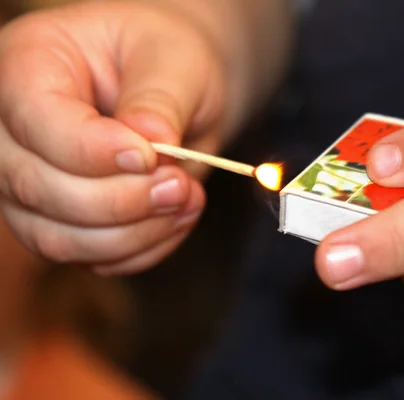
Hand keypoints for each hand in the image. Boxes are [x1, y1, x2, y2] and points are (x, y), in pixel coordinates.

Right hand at [0, 1, 226, 273]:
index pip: (39, 122)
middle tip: (179, 186)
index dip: (95, 152)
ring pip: (57, 238)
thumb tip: (151, 142)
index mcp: (29, 65)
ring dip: (134, 234)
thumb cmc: (166, 60)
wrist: (174, 87)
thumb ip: (160, 99)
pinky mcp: (60, 220)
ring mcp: (29, 182)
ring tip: (186, 202)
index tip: (152, 158)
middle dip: (121, 201)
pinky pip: (88, 258)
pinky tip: (175, 220)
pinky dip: (140, 250)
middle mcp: (13, 130)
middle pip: (38, 188)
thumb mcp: (174, 59)